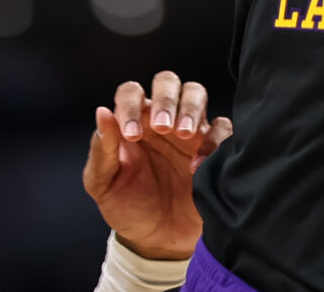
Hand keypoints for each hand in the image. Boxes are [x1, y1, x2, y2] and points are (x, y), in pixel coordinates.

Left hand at [81, 71, 233, 261]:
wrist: (157, 242)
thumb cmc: (127, 209)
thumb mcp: (103, 184)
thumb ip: (102, 149)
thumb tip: (101, 112)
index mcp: (132, 122)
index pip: (131, 92)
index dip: (130, 105)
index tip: (131, 135)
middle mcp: (161, 120)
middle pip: (168, 82)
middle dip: (166, 98)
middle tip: (162, 127)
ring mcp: (189, 132)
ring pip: (196, 94)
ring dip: (190, 108)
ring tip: (183, 133)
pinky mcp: (212, 150)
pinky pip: (222, 128)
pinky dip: (214, 139)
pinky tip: (198, 165)